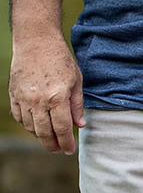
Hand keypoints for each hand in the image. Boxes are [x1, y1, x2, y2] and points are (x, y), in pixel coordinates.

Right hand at [9, 31, 85, 153]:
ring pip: (31, 127)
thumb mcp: (76, 80)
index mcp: (58, 97)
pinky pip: (19, 117)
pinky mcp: (14, 95)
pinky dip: (28, 124)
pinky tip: (36, 125)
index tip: (69, 150)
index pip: (63, 129)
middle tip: (58, 150)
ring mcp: (24, 99)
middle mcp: (39, 101)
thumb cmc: (60, 59)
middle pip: (45, 132)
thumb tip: (79, 125)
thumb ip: (77, 105)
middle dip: (52, 145)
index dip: (66, 142)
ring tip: (49, 139)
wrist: (36, 42)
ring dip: (40, 136)